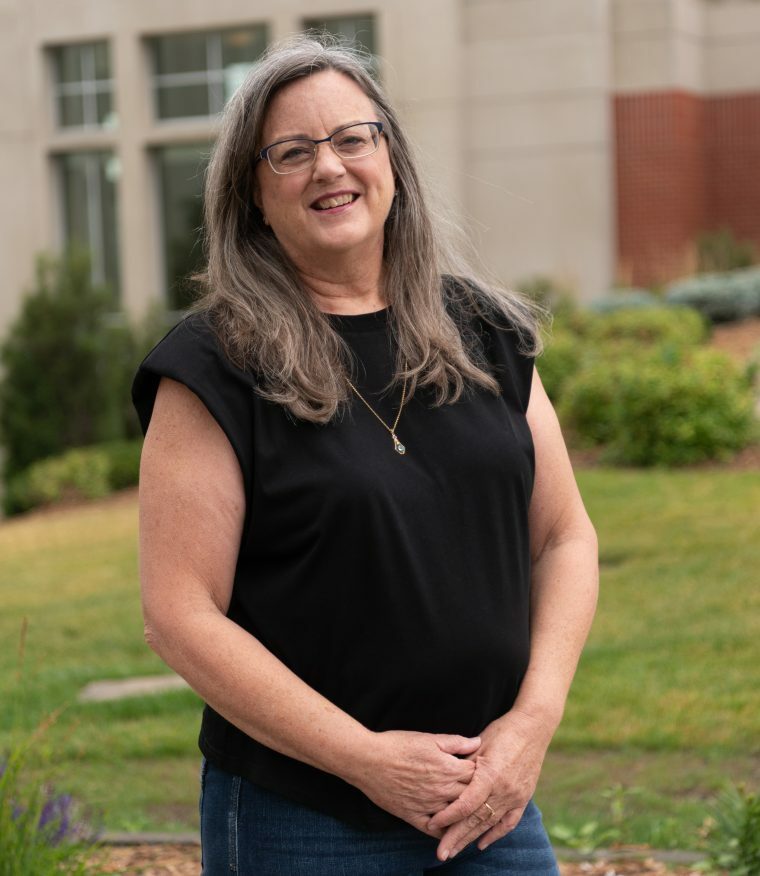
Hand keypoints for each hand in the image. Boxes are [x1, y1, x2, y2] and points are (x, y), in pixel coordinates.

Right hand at [351, 730, 480, 835]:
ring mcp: (428, 806)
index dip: (482, 771)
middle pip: (470, 796)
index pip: (476, 774)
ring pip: (455, 815)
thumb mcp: (429, 738)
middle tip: (483, 792)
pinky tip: (449, 827)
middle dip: (478, 794)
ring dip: (464, 814)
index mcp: (448, 768)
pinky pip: (434, 830)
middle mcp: (442, 790)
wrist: (368, 760)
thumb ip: (456, 742)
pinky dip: (444, 830)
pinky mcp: (413, 816)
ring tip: (471, 811)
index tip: (484, 770)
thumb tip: (477, 742)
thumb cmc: (398, 745)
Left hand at [427, 708, 554, 860]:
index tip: (432, 825)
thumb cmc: (502, 730)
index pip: (466, 804)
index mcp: (491, 774)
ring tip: (455, 852)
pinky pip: (509, 822)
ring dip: (471, 839)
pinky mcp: (523, 797)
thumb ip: (463, 764)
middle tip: (441, 854)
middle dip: (456, 837)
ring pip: (490, 824)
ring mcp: (516, 796)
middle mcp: (504, 789)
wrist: (533, 726)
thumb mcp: (479, 743)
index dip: (448, 816)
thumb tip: (444, 780)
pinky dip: (495, 834)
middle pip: (476, 819)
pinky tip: (482, 843)